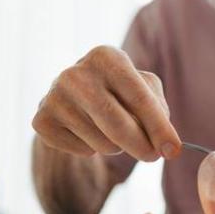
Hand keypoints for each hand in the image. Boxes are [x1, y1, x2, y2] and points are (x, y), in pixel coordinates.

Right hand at [32, 46, 180, 161]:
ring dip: (116, 146)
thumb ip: (159, 113)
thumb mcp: (143, 88)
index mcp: (106, 56)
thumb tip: (168, 147)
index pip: (139, 99)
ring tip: (111, 129)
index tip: (173, 151)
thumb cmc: (120, 89)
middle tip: (153, 156)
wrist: (76, 92)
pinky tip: (87, 131)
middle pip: (117, 125)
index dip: (159, 128)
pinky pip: (81, 151)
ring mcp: (53, 96)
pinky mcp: (41, 120)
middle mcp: (75, 73)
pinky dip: (92, 149)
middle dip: (141, 146)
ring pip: (102, 143)